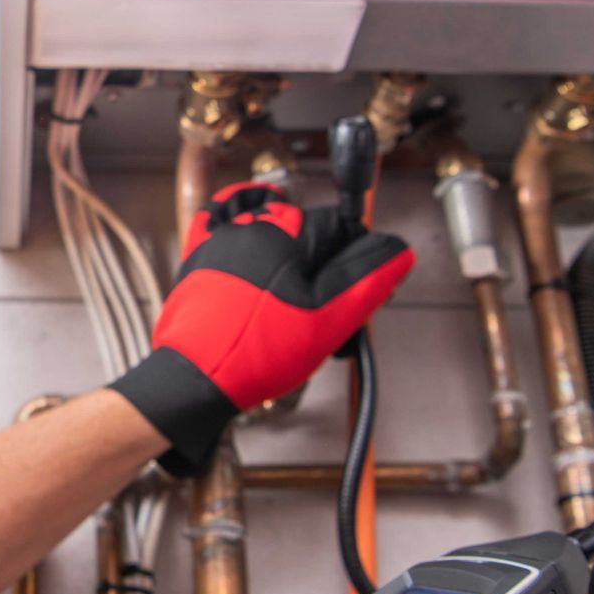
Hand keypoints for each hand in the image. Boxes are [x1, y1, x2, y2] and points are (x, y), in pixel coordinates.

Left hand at [110, 183, 412, 475]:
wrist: (195, 377)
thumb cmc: (257, 352)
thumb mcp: (328, 320)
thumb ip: (368, 280)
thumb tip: (398, 252)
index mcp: (287, 232)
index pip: (344, 228)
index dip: (359, 262)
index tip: (359, 292)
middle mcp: (252, 223)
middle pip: (308, 231)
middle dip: (323, 265)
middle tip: (322, 309)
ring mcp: (221, 236)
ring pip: (272, 227)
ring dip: (287, 254)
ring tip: (289, 298)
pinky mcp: (198, 254)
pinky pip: (219, 217)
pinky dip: (239, 222)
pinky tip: (252, 245)